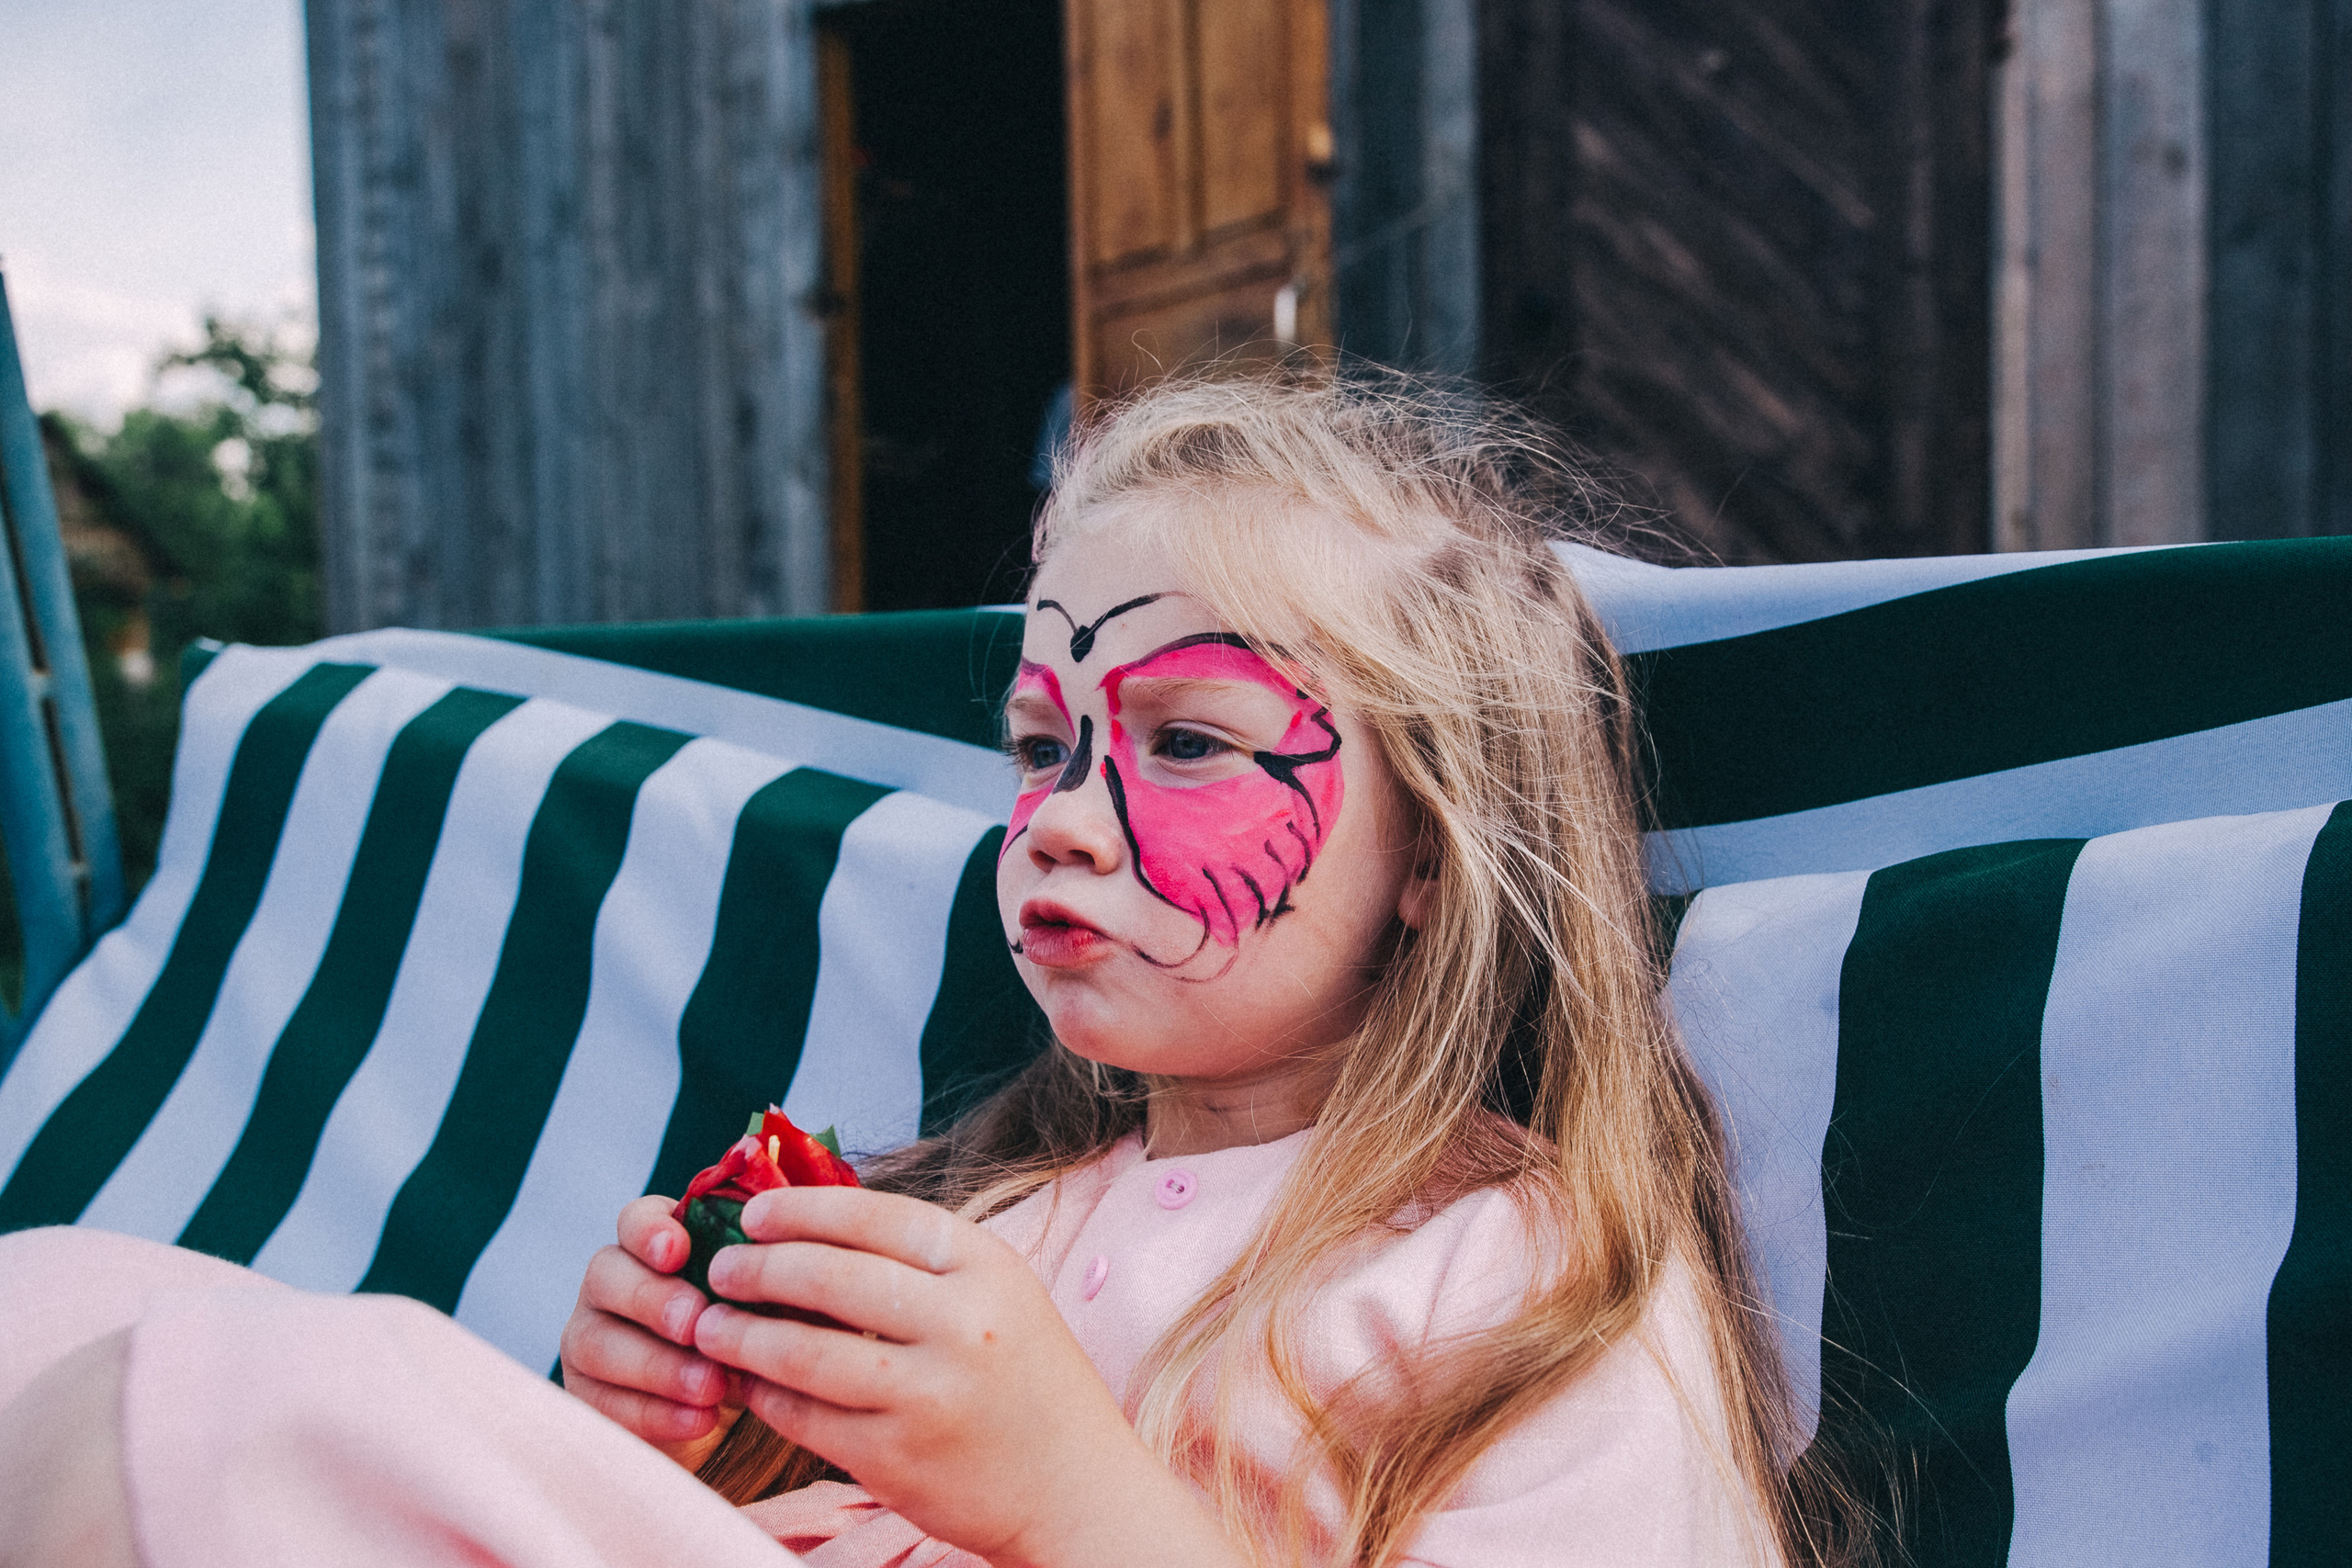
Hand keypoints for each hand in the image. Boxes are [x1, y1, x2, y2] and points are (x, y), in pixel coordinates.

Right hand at [558, 1195, 739, 1468]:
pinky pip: (602, 1403)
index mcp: (653, 1244)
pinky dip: (654, 1413)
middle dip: (653, 1300)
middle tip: (697, 1324)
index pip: (635, 1220)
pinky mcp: (586, 1395)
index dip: (650, 1232)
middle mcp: (610, 1284)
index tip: (678, 1252)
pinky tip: (699, 1419)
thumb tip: (787, 1263)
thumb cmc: (752, 1332)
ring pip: (596, 1343)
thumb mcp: (765, 1300)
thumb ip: (764, 1276)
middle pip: (606, 1275)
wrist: (725, 1405)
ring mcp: (588, 1338)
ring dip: (658, 1365)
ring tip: (711, 1385)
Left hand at [692, 1186, 1246, 1567]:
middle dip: (758, 1268)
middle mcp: (961, 1323)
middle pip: (829, 1278)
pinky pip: (807, 1418)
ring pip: (805, 1353)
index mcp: (986, 1267)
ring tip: (710, 1327)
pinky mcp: (897, 1457)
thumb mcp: (998, 1297)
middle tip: (719, 1269)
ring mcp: (928, 1394)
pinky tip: (746, 1386)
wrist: (1077, 1488)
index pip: (875, 1216)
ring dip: (743, 1336)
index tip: (755, 1214)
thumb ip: (920, 1264)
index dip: (802, 1208)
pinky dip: (765, 1397)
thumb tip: (811, 1228)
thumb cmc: (1027, 1382)